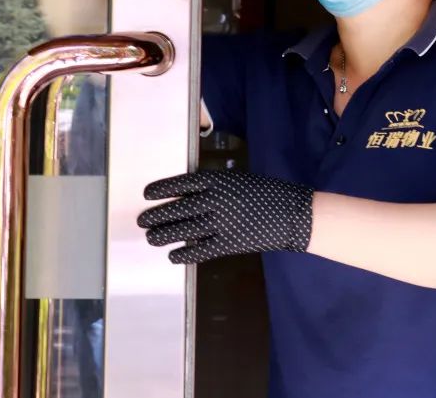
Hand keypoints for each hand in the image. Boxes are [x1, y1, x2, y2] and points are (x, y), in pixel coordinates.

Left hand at [137, 169, 313, 264]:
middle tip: (142, 221)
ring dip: (164, 235)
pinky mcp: (229, 243)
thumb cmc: (266, 192)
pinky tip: (172, 256)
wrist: (293, 213)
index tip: (147, 194)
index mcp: (218, 180)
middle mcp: (216, 200)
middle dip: (157, 215)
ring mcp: (221, 223)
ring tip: (150, 238)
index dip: (162, 189)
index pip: (181, 183)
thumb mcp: (238, 180)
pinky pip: (200, 250)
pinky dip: (184, 253)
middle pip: (178, 209)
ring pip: (184, 230)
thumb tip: (187, 196)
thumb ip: (214, 186)